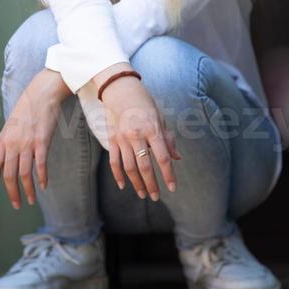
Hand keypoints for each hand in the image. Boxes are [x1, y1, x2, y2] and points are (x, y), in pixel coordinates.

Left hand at [0, 68, 70, 208]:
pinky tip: (44, 185)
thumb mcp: (10, 125)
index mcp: (2, 140)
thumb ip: (8, 142)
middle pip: (9, 175)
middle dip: (12, 194)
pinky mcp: (42, 141)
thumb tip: (6, 159)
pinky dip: (42, 178)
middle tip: (16, 205)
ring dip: (28, 190)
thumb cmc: (27, 108)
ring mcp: (27, 143)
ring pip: (24, 174)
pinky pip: (40, 165)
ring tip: (31, 200)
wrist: (41, 93)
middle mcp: (12, 143)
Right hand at [100, 74, 181, 200]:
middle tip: (156, 197)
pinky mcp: (112, 139)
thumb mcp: (160, 118)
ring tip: (142, 194)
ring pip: (129, 167)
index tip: (173, 187)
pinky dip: (118, 175)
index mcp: (152, 129)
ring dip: (136, 183)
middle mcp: (136, 135)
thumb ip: (168, 139)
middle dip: (151, 184)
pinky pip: (114, 161)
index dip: (168, 174)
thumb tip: (177, 158)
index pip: (162, 157)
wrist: (121, 91)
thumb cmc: (145, 104)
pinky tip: (123, 185)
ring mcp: (122, 138)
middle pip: (144, 166)